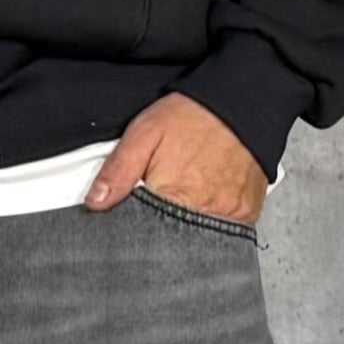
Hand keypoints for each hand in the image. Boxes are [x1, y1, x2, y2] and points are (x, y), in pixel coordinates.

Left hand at [80, 96, 269, 225]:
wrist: (239, 102)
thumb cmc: (192, 116)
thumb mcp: (144, 134)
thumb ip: (118, 170)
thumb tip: (96, 202)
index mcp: (175, 196)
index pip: (148, 235)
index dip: (138, 230)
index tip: (135, 222)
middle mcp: (206, 210)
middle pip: (176, 241)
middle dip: (165, 230)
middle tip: (164, 204)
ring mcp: (231, 214)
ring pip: (202, 238)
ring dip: (190, 226)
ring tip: (186, 200)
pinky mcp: (247, 213)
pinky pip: (228, 230)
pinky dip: (214, 222)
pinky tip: (206, 203)